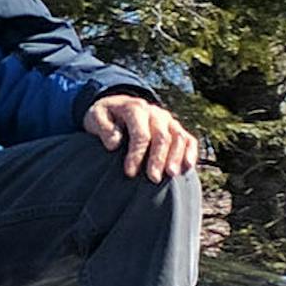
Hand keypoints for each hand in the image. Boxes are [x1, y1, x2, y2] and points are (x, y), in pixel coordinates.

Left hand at [83, 93, 200, 181]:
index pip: (140, 133)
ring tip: (171, 175)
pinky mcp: (175, 128)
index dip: (136, 154)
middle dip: (158, 159)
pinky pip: (188, 139)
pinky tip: (187, 167)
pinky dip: (191, 152)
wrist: (117, 107)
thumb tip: (114, 143)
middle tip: (153, 179)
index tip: (129, 172)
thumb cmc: (105, 116)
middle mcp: (155, 112)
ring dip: (176, 157)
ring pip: (178, 137)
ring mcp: (168, 120)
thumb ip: (102, 128)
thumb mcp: (95, 117)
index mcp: (135, 108)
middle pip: (162, 136)